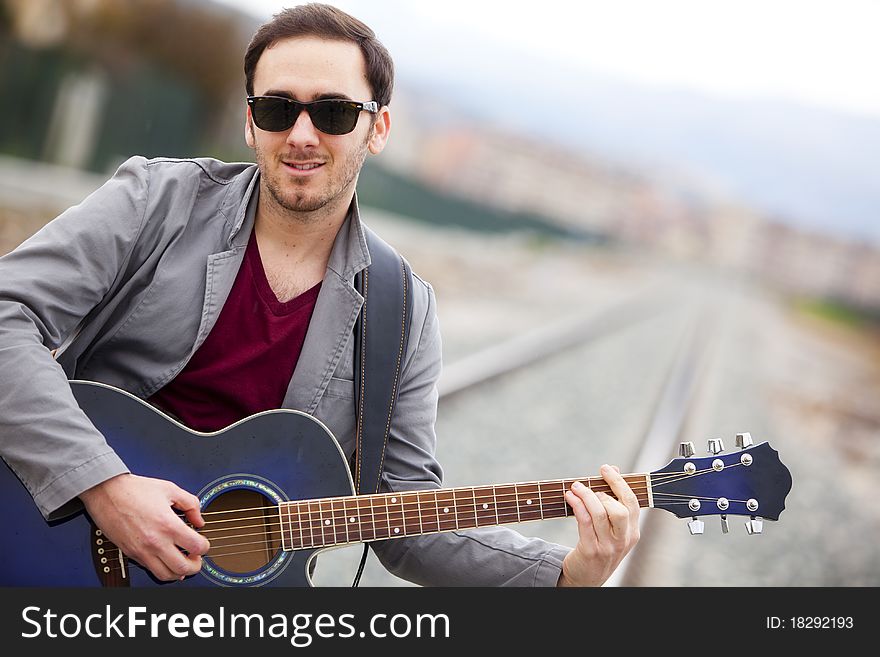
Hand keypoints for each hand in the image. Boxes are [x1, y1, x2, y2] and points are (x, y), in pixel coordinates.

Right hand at [79, 473, 209, 580]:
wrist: (107, 492)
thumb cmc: (135, 490)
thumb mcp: (170, 489)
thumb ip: (191, 504)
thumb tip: (199, 520)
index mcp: (168, 525)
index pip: (197, 547)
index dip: (205, 546)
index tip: (203, 542)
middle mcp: (155, 542)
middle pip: (183, 568)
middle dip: (196, 566)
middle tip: (197, 558)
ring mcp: (142, 551)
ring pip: (166, 575)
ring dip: (179, 572)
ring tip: (183, 561)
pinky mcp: (131, 554)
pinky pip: (150, 570)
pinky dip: (162, 570)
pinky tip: (166, 560)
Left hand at [557, 464, 639, 586]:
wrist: (586, 578)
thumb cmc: (599, 547)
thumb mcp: (612, 528)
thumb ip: (613, 500)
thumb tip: (613, 469)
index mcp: (632, 532)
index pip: (632, 503)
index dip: (619, 483)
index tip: (606, 469)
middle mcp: (623, 540)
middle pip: (620, 509)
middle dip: (602, 491)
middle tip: (585, 484)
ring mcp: (608, 547)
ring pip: (600, 514)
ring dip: (585, 496)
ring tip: (574, 488)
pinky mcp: (591, 551)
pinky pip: (585, 522)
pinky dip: (577, 506)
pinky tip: (570, 498)